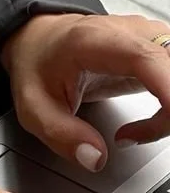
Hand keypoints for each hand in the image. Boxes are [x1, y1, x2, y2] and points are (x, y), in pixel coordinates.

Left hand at [0, 12, 169, 170]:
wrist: (39, 40)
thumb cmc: (38, 65)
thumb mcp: (35, 108)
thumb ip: (62, 135)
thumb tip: (95, 158)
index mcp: (101, 41)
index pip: (148, 59)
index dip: (168, 89)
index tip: (169, 116)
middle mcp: (134, 34)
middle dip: (167, 113)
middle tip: (133, 138)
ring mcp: (149, 41)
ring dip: (168, 113)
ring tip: (132, 134)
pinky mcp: (157, 54)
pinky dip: (169, 108)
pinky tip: (146, 123)